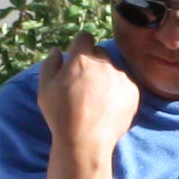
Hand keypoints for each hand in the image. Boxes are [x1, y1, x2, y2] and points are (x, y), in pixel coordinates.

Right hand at [38, 36, 139, 160]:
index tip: (76, 57)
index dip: (79, 46)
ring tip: (96, 99)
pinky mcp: (133, 91)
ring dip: (105, 77)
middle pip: (100, 52)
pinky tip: (107, 107)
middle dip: (92, 62)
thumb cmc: (61, 115)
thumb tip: (58, 50)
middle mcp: (104, 63)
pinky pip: (124, 84)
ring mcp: (121, 77)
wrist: (86, 141)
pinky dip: (117, 91)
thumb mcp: (45, 88)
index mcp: (81, 58)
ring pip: (113, 69)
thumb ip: (50, 64)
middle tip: (84, 83)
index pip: (84, 37)